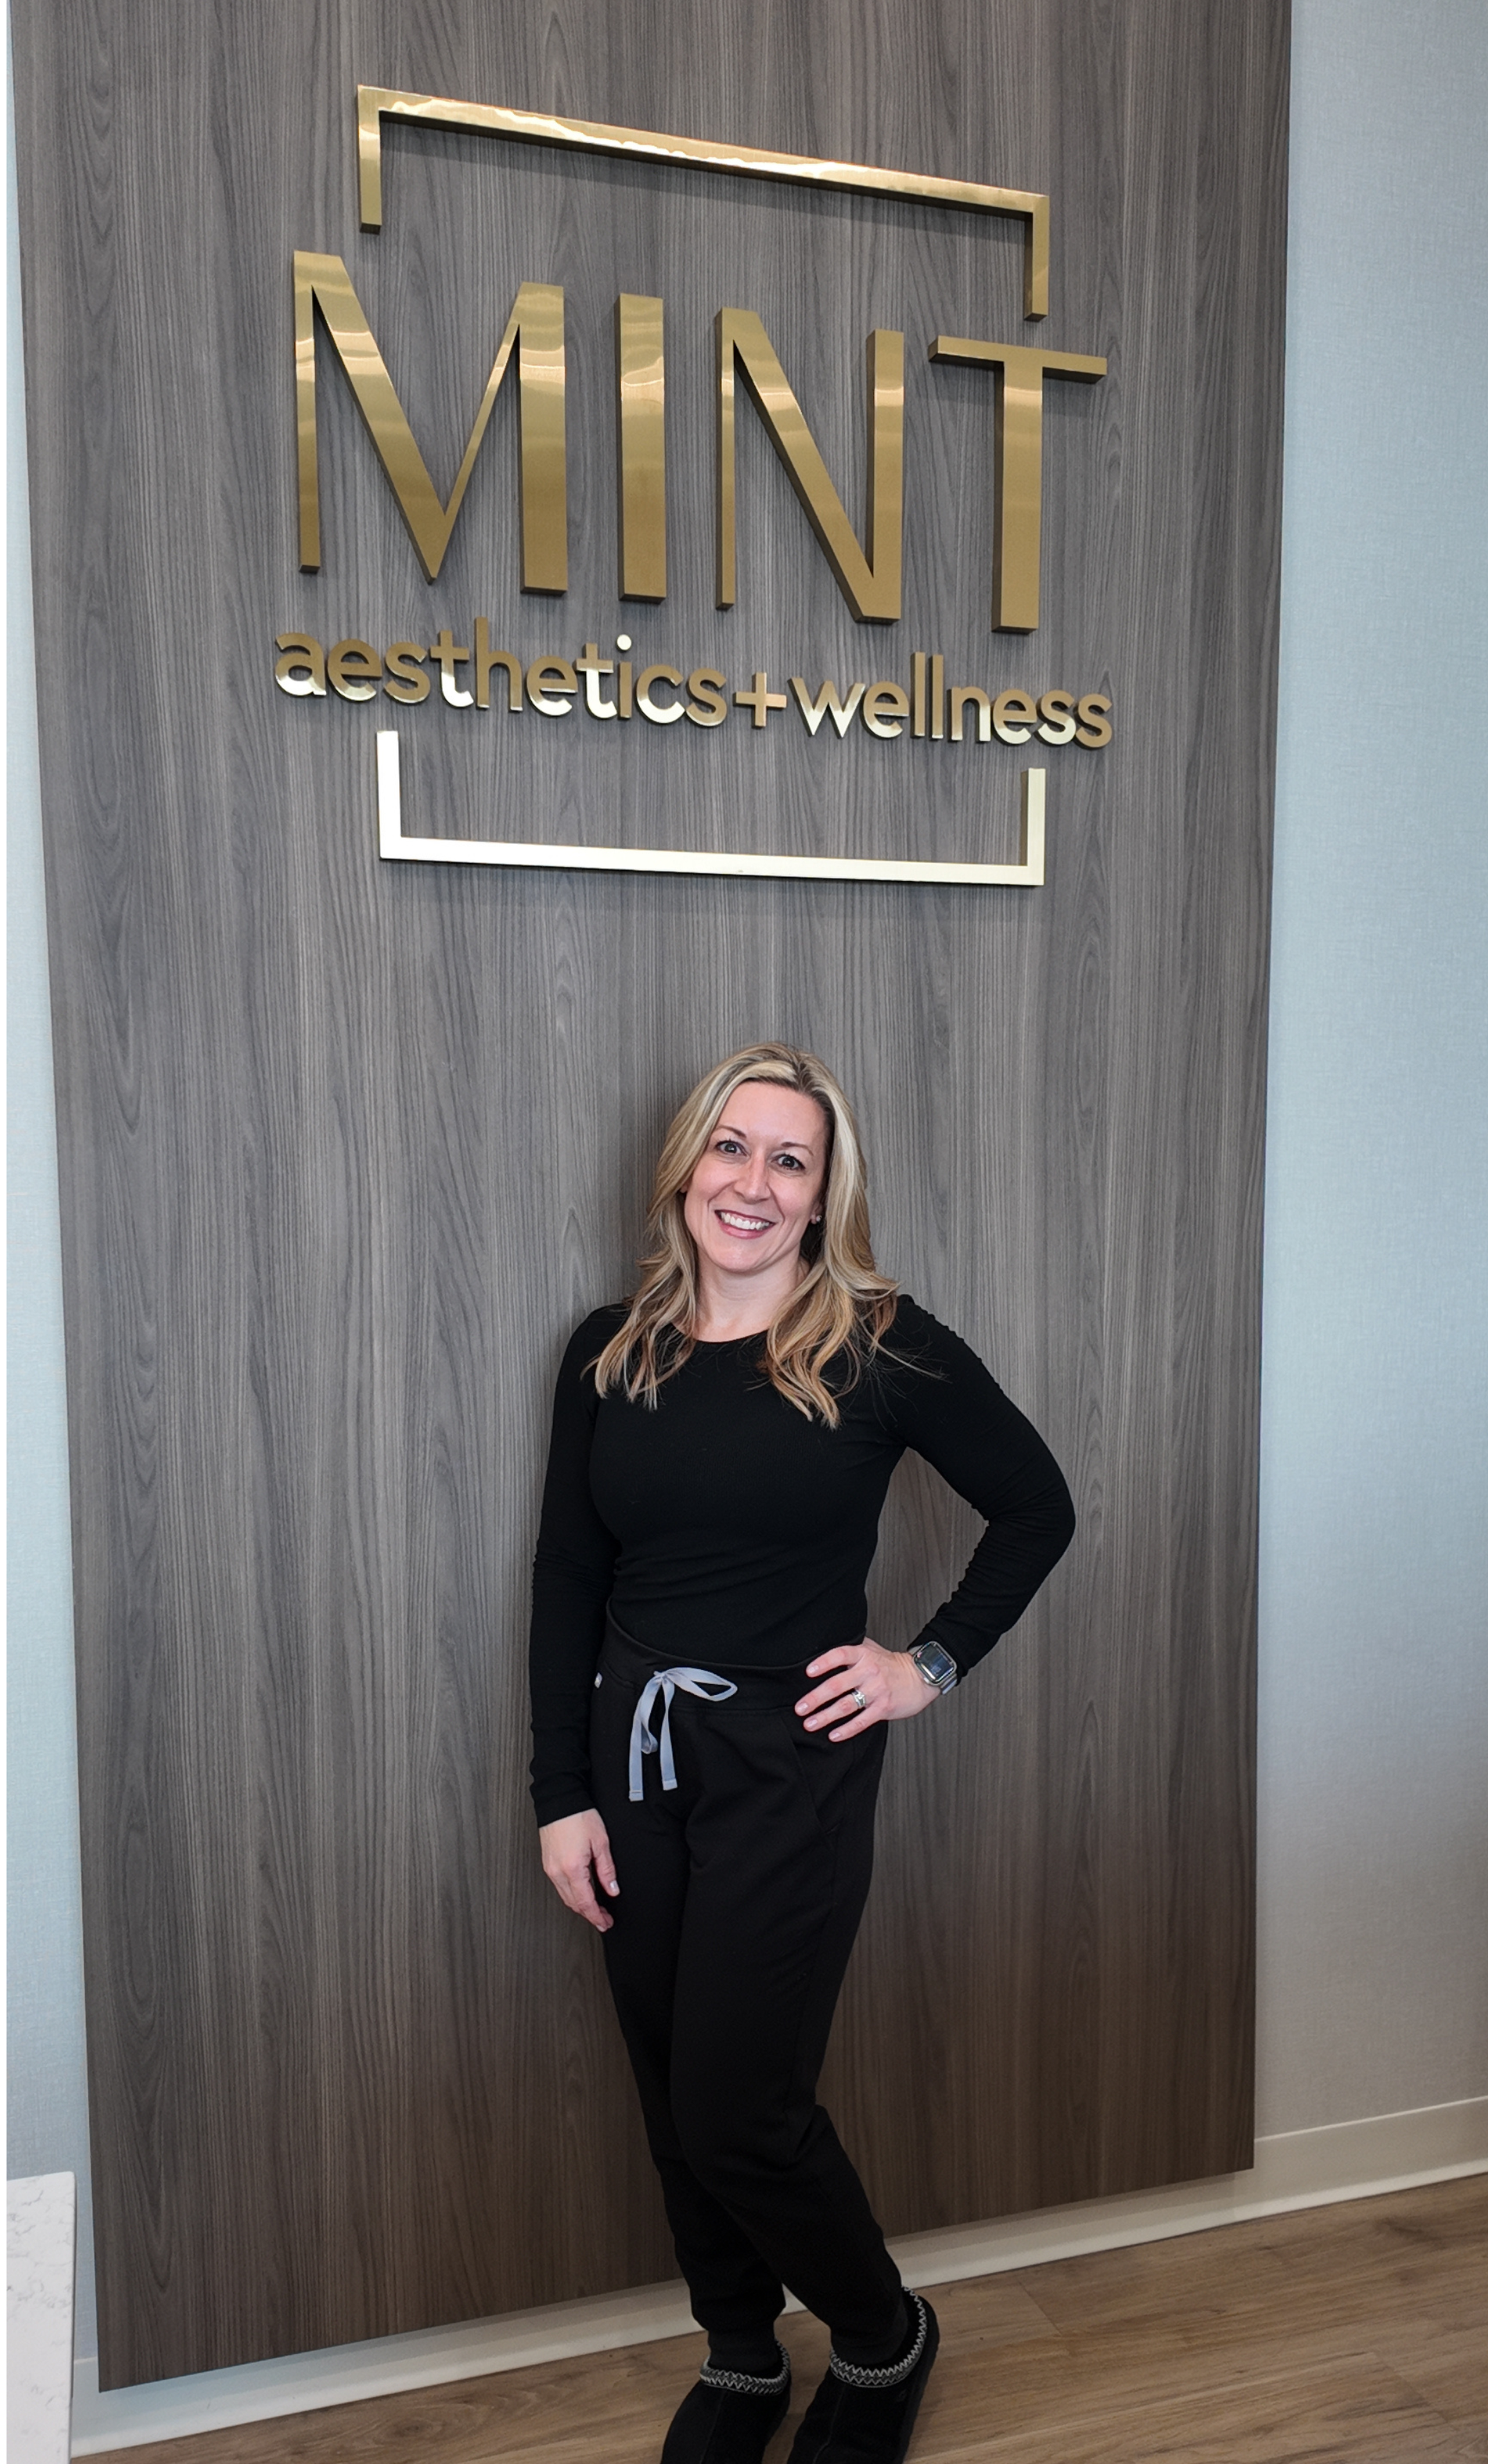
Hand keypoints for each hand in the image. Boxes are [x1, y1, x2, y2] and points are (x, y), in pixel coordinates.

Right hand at [540, 1808, 618, 1932]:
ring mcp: (550, 1868)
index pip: (585, 1903)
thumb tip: (612, 1890)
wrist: (559, 1800)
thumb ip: (607, 1869)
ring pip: (565, 1896)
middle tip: (603, 1919)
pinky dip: (571, 1894)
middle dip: (589, 1914)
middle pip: (573, 1903)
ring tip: (595, 1908)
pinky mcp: (547, 1863)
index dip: (596, 1917)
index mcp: (573, 1868)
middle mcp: (557, 1872)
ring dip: (580, 1905)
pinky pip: (559, 1886)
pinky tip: (581, 1893)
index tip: (605, 1923)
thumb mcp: (601, 1842)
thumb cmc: (579, 1815)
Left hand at [795, 1637, 941, 1741]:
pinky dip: (846, 1729)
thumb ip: (852, 1649)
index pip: (840, 1655)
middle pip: (837, 1685)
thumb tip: (825, 1647)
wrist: (920, 1677)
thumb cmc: (891, 1664)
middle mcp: (869, 1672)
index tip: (808, 1672)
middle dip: (815, 1698)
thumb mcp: (872, 1649)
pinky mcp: (883, 1708)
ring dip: (825, 1716)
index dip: (823, 1663)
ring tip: (810, 1724)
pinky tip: (834, 1735)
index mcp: (863, 1655)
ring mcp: (876, 1691)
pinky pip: (862, 1721)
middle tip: (800, 1708)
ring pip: (846, 1705)